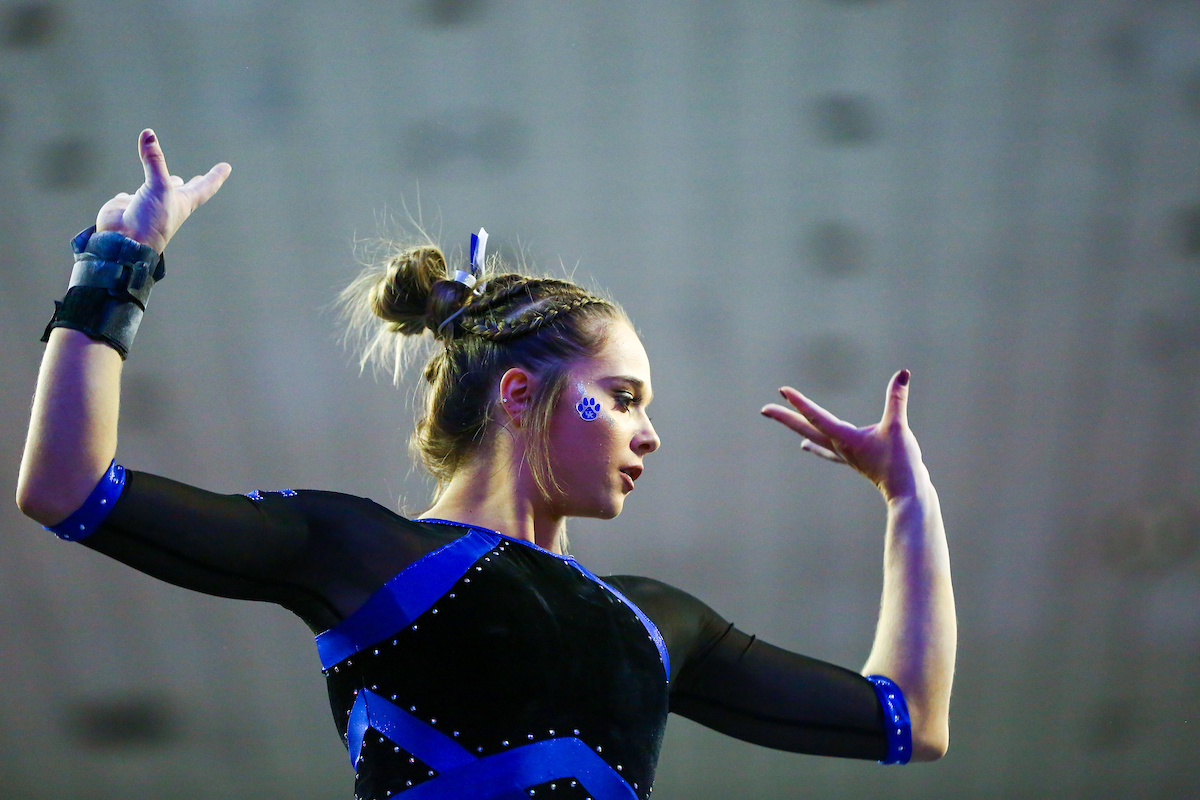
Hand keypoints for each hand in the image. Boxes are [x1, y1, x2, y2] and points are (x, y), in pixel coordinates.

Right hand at [95, 129, 230, 252]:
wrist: (124, 243)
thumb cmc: (150, 221)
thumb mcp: (158, 186)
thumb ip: (154, 160)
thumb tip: (148, 134)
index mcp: (183, 203)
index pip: (205, 186)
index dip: (215, 176)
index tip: (227, 167)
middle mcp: (167, 205)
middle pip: (183, 191)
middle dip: (191, 185)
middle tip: (197, 179)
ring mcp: (147, 206)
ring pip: (156, 193)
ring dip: (160, 186)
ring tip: (168, 181)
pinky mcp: (127, 208)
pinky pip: (129, 199)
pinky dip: (128, 196)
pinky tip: (126, 196)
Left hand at [760, 369, 927, 501]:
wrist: (907, 494)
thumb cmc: (901, 463)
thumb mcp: (898, 427)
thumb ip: (897, 400)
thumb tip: (903, 373)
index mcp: (845, 438)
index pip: (816, 416)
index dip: (799, 402)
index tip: (782, 391)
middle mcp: (840, 446)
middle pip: (806, 428)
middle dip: (785, 417)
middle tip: (764, 409)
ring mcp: (845, 455)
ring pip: (815, 438)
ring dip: (798, 428)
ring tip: (782, 422)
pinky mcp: (854, 461)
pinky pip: (827, 450)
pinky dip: (815, 446)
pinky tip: (806, 447)